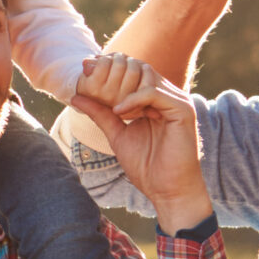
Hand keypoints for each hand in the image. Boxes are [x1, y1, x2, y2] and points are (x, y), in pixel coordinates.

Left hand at [66, 55, 210, 230]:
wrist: (167, 190)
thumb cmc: (147, 167)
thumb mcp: (116, 135)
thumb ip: (100, 114)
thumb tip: (76, 97)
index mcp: (156, 101)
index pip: (134, 72)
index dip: (111, 69)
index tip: (86, 70)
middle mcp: (169, 97)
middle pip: (141, 68)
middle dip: (114, 71)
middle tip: (90, 75)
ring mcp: (178, 102)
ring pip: (147, 77)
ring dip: (124, 89)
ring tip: (113, 110)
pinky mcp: (183, 111)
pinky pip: (154, 93)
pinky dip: (134, 99)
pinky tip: (121, 112)